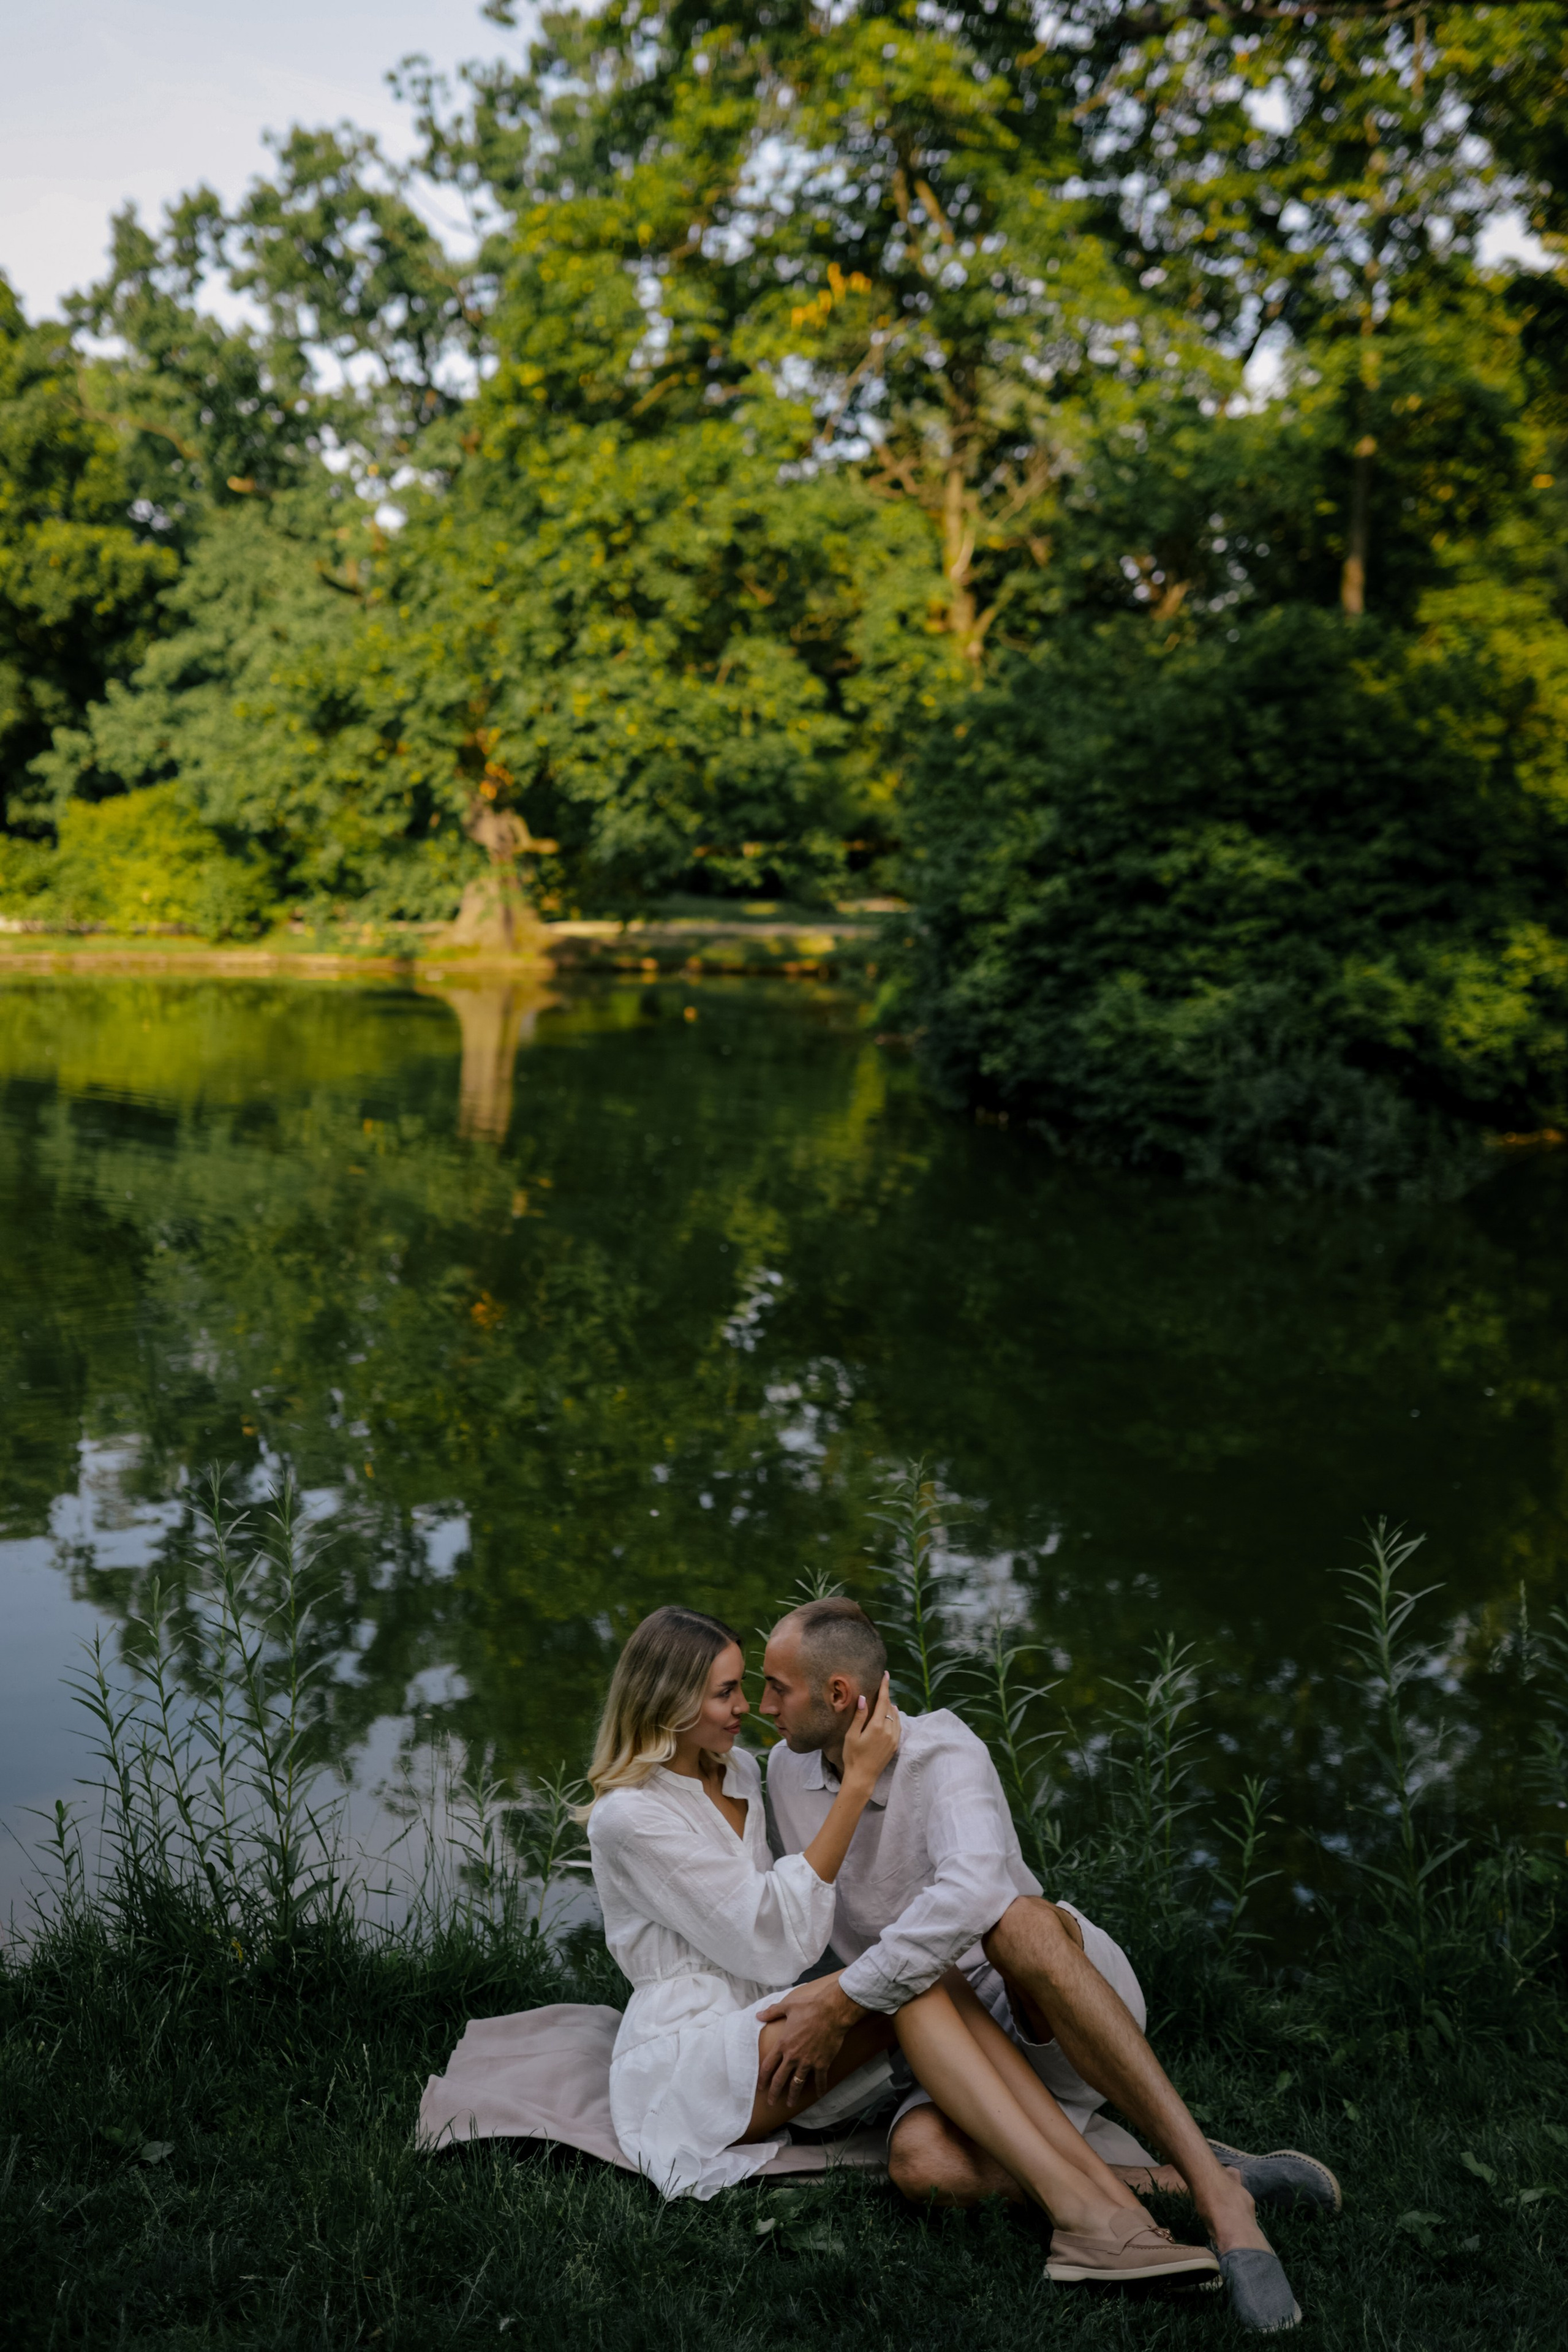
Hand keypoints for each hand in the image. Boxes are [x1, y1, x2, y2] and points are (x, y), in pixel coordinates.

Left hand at [757, 1975, 864, 2103]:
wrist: (832, 2011)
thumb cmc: (809, 2007)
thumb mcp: (787, 2007)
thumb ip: (772, 2012)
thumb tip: (758, 2015)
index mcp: (783, 2044)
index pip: (768, 2066)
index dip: (763, 2079)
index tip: (760, 2087)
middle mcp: (793, 2056)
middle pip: (780, 2079)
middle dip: (774, 2093)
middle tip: (770, 2103)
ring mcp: (808, 2062)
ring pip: (797, 2083)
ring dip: (793, 2095)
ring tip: (790, 2104)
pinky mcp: (822, 2064)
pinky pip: (820, 2080)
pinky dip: (819, 2089)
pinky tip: (819, 2095)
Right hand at [840, 1672, 899, 1793]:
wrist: (863, 1777)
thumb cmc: (853, 1756)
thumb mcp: (851, 1735)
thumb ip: (859, 1716)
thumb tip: (863, 1698)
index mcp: (877, 1726)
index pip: (883, 1701)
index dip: (884, 1687)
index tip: (886, 1675)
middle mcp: (889, 1731)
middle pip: (889, 1707)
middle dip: (886, 1695)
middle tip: (882, 1685)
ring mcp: (894, 1738)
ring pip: (895, 1716)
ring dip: (890, 1706)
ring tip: (885, 1699)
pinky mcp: (895, 1745)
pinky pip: (898, 1725)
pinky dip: (896, 1716)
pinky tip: (892, 1713)